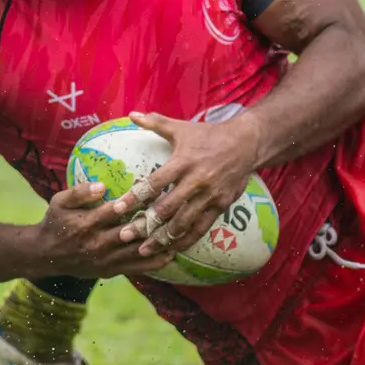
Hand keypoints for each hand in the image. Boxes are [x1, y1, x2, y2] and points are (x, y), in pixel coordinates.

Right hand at [35, 181, 164, 277]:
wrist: (46, 255)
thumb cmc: (55, 223)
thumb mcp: (59, 202)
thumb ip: (79, 192)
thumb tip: (102, 185)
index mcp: (87, 225)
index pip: (116, 210)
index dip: (136, 199)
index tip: (155, 186)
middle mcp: (98, 244)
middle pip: (133, 232)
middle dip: (154, 221)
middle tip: (175, 207)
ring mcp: (106, 260)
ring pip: (139, 251)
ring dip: (159, 242)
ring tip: (179, 230)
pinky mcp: (111, 271)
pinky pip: (138, 268)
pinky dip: (156, 261)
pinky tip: (171, 252)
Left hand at [110, 111, 262, 257]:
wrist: (247, 143)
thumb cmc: (209, 135)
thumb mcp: (182, 128)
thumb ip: (155, 123)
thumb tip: (131, 114)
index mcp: (183, 162)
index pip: (154, 183)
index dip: (135, 197)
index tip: (117, 209)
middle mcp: (196, 181)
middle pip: (167, 208)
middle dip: (144, 224)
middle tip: (123, 236)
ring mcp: (210, 196)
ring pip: (183, 223)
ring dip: (162, 239)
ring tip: (143, 250)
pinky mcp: (221, 206)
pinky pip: (201, 228)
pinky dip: (186, 240)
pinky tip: (171, 250)